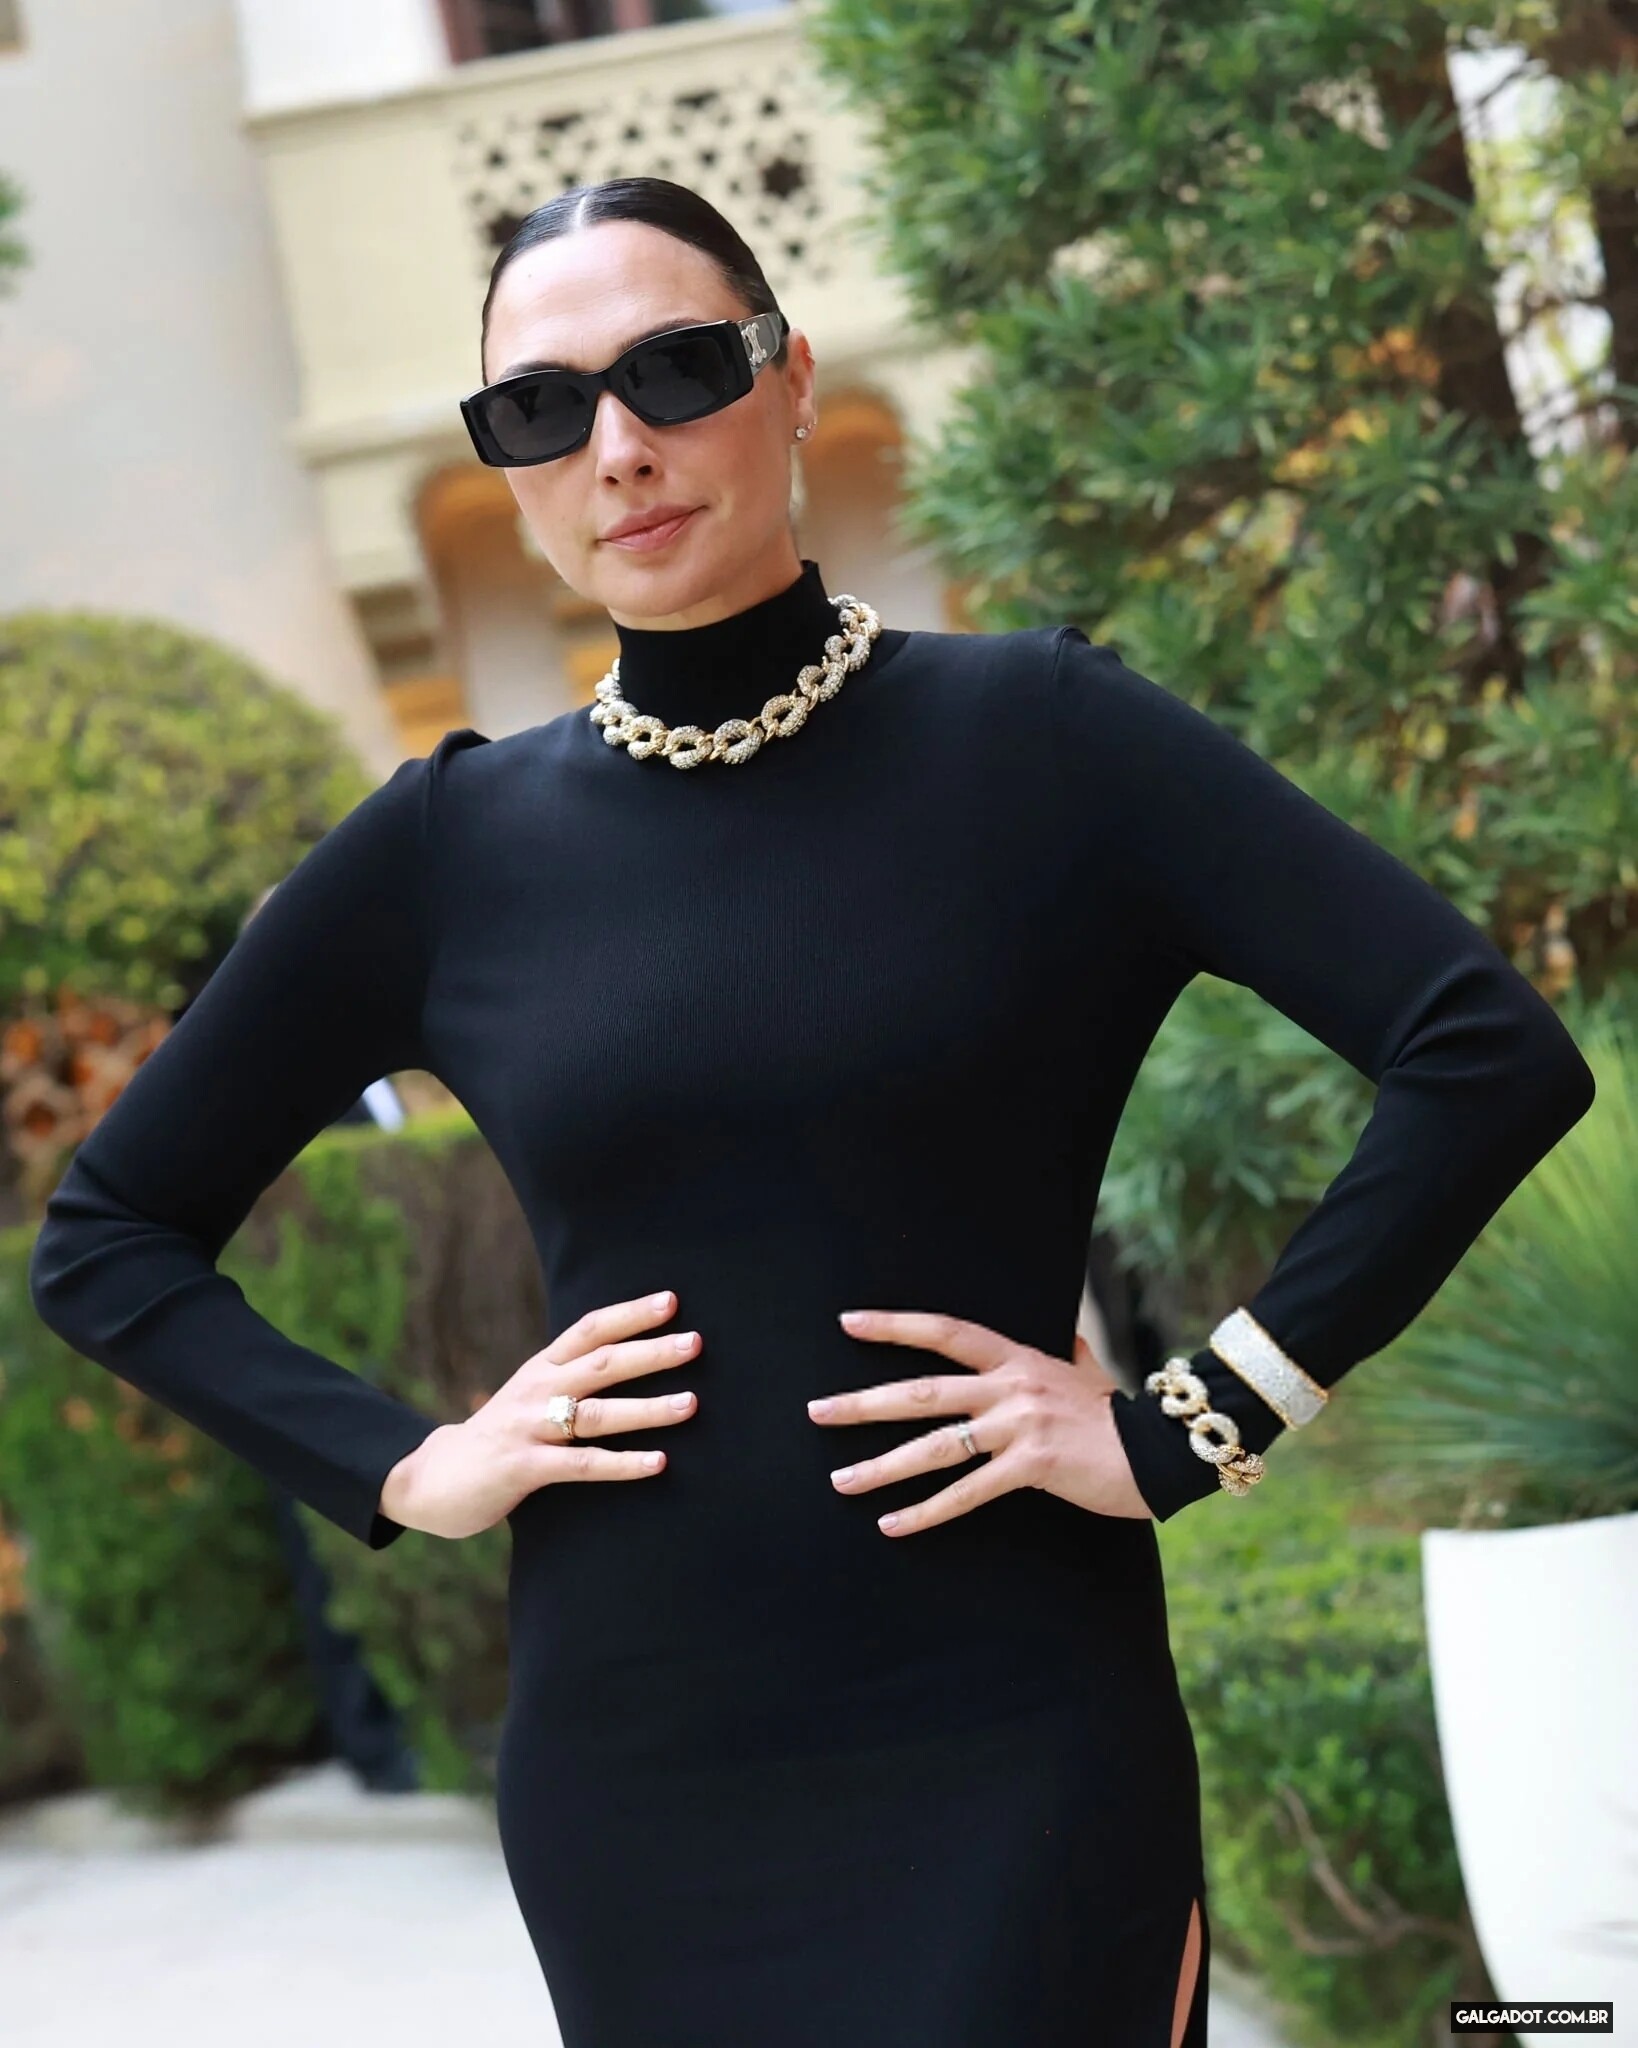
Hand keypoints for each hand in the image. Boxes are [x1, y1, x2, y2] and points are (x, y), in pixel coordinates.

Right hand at [378, 1289, 700, 1538]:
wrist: (429, 1479)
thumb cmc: (498, 1437)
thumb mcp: (530, 1397)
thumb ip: (570, 1380)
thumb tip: (628, 1361)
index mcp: (541, 1367)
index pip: (590, 1329)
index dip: (630, 1314)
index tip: (672, 1301)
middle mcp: (537, 1390)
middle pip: (602, 1363)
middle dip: (651, 1352)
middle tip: (695, 1343)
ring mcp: (529, 1428)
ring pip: (598, 1413)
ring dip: (649, 1408)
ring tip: (691, 1403)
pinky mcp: (524, 1468)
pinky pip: (582, 1465)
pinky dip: (622, 1463)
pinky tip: (658, 1463)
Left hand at [809, 1309, 1154, 1533]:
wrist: (1163, 1449)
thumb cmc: (1120, 1417)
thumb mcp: (1090, 1373)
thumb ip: (1070, 1355)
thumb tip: (1068, 1336)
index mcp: (1018, 1359)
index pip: (946, 1332)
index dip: (895, 1325)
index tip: (848, 1323)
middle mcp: (1011, 1386)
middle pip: (922, 1391)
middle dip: (864, 1403)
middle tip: (816, 1412)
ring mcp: (1019, 1424)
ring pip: (935, 1445)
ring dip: (882, 1466)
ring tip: (840, 1480)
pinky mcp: (1031, 1465)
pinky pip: (966, 1492)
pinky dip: (926, 1511)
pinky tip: (892, 1525)